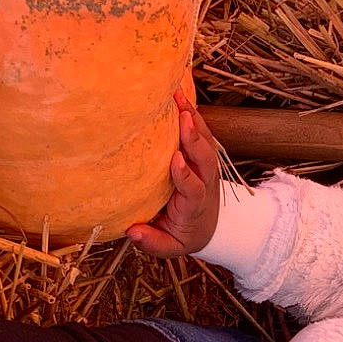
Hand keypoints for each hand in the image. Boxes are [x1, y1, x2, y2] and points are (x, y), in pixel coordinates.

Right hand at [126, 95, 220, 258]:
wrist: (211, 226)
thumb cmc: (184, 235)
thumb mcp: (170, 247)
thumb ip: (152, 242)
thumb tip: (131, 232)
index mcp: (195, 205)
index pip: (194, 189)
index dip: (186, 175)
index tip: (176, 159)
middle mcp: (206, 182)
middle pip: (206, 158)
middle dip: (194, 137)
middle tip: (181, 115)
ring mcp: (207, 167)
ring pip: (205, 139)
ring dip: (192, 116)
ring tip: (175, 95)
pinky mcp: (203, 154)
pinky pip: (200, 130)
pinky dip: (191, 112)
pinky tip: (176, 95)